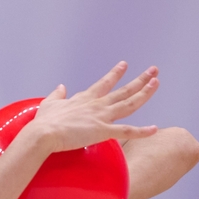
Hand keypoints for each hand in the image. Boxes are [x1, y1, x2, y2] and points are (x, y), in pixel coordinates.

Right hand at [28, 62, 158, 152]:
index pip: (104, 83)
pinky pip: (127, 131)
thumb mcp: (49, 103)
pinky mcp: (102, 131)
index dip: (115, 74)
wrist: (43, 133)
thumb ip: (57, 94)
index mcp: (84, 99)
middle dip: (140, 80)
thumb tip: (61, 87)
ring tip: (156, 83)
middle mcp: (96, 105)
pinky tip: (154, 129)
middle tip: (153, 70)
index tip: (124, 65)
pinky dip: (142, 131)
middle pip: (123, 91)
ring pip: (129, 104)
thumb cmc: (44, 122)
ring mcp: (101, 117)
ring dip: (144, 93)